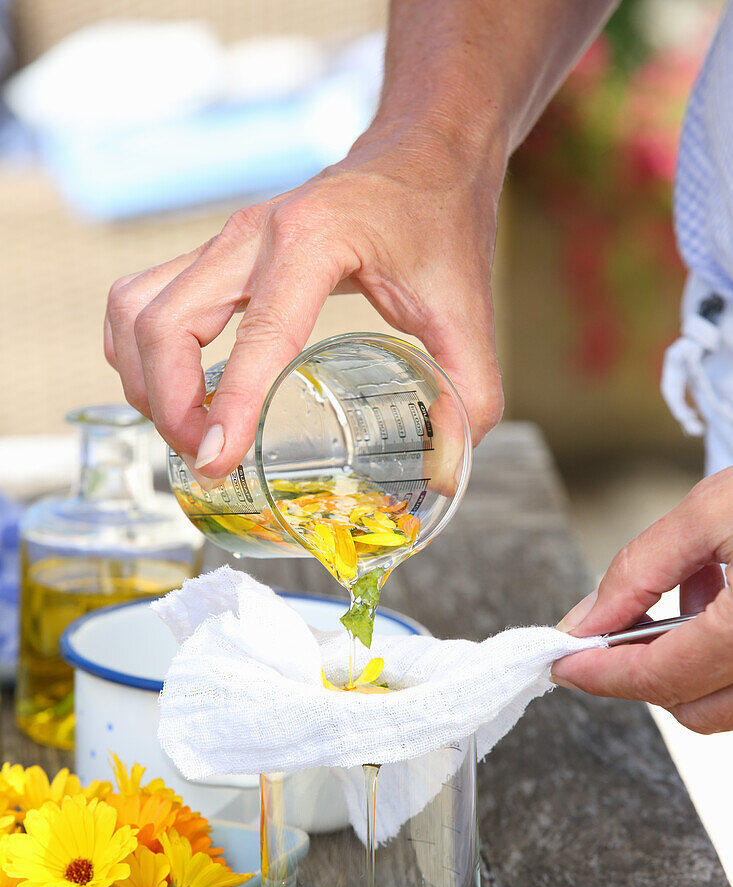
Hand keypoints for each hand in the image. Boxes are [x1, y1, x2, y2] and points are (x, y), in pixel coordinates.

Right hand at [104, 123, 504, 479]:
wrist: (422, 150)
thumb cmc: (441, 220)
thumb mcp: (469, 309)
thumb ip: (472, 394)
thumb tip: (447, 474)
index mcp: (314, 242)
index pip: (256, 335)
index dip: (230, 407)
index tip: (216, 463)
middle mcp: (252, 235)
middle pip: (163, 323)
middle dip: (170, 406)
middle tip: (207, 461)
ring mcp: (224, 240)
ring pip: (135, 309)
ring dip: (144, 380)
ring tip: (185, 433)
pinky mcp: (215, 252)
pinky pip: (140, 298)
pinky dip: (139, 351)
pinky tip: (171, 390)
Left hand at [551, 469, 732, 733]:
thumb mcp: (716, 510)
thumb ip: (642, 569)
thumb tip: (587, 620)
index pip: (660, 677)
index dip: (601, 673)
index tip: (563, 661)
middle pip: (692, 708)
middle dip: (642, 673)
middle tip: (616, 624)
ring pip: (725, 706)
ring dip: (685, 665)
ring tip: (692, 591)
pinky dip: (723, 659)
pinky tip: (723, 601)